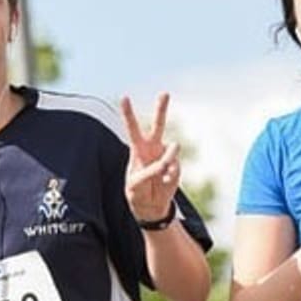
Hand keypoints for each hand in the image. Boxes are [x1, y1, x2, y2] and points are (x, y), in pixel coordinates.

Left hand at [120, 93, 179, 222]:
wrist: (151, 206)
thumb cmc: (138, 192)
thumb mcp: (136, 185)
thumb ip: (149, 172)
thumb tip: (167, 162)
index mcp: (138, 149)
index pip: (132, 128)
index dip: (128, 113)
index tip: (124, 97)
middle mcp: (153, 148)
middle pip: (158, 125)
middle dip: (162, 109)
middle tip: (165, 93)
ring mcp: (166, 156)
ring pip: (173, 148)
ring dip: (168, 157)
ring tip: (163, 169)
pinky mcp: (176, 167)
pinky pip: (174, 169)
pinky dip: (169, 178)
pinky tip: (164, 183)